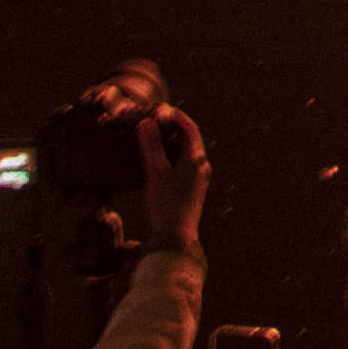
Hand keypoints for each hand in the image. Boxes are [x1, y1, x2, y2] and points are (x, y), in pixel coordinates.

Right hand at [134, 105, 208, 253]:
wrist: (175, 239)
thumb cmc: (167, 206)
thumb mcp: (156, 173)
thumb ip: (151, 147)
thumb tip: (146, 123)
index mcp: (196, 160)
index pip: (190, 128)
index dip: (177, 116)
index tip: (162, 109)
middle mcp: (201, 168)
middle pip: (190, 140)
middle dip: (174, 129)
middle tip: (156, 122)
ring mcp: (197, 180)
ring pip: (186, 155)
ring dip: (171, 144)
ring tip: (153, 140)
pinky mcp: (190, 192)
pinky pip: (182, 167)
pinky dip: (170, 159)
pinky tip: (156, 165)